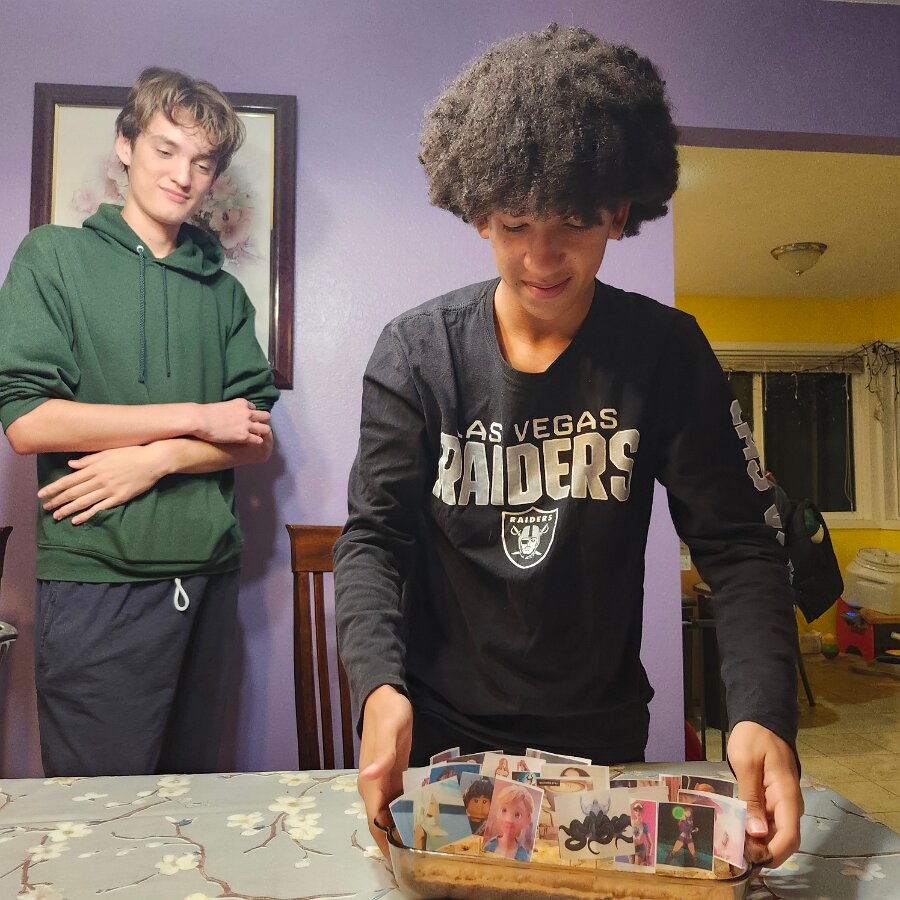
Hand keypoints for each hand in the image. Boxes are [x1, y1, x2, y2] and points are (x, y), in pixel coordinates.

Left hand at [37, 444, 168, 523]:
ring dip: (68, 509)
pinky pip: (100, 508)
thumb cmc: (131, 453)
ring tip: (57, 516)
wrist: (154, 460)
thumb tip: (71, 464)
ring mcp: (109, 489)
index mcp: (95, 467)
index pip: (69, 479)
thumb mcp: (108, 452)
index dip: (54, 487)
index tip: (42, 494)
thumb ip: (89, 460)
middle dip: (58, 500)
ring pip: (84, 501)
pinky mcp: (119, 497)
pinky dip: (87, 514)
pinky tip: (77, 520)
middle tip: (46, 507)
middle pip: (74, 492)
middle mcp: (100, 479)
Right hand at [194, 398, 270, 444]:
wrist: (200, 420)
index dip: (251, 415)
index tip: (247, 420)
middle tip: (256, 427)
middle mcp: (247, 412)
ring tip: (256, 436)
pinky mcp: (244, 436)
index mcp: (242, 403)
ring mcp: (247, 425)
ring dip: (262, 432)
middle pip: (265, 416)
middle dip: (262, 422)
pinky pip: (259, 440)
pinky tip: (251, 443)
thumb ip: (232, 409)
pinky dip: (257, 441)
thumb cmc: (206, 413)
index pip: (254, 408)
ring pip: (266, 429)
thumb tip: (232, 415)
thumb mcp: (223, 405)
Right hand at [358, 684, 412, 859]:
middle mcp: (374, 786)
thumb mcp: (389, 730)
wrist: (385, 697)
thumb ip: (381, 755)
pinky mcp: (393, 775)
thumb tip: (368, 778)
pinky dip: (407, 813)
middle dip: (396, 841)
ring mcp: (383, 782)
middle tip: (421, 856)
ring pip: (391, 814)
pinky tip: (422, 821)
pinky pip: (398, 801)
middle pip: (382, 822)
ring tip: (425, 845)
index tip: (404, 859)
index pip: (376, 820)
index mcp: (370, 781)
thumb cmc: (388, 712)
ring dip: (402, 829)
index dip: (387, 842)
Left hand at [727, 720, 802, 868]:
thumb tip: (757, 833)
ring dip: (756, 843)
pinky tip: (734, 831)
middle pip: (782, 839)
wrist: (760, 720)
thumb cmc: (754, 738)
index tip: (751, 859)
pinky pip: (765, 822)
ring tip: (730, 845)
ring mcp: (780, 803)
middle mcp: (788, 804)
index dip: (773, 853)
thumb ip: (752, 797)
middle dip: (762, 852)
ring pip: (772, 833)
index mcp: (787, 795)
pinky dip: (752, 830)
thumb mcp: (747, 763)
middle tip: (734, 854)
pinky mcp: (771, 801)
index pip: (790, 836)